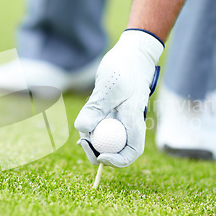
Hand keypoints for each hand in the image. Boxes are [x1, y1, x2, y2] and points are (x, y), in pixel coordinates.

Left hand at [74, 29, 163, 167]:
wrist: (130, 54)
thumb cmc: (124, 68)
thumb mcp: (109, 87)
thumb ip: (96, 108)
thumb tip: (82, 129)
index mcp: (134, 122)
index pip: (131, 152)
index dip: (117, 161)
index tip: (101, 155)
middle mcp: (127, 124)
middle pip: (114, 150)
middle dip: (97, 151)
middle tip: (82, 142)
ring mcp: (118, 119)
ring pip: (103, 139)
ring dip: (91, 137)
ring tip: (85, 121)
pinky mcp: (108, 113)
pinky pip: (98, 127)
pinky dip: (90, 127)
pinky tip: (85, 118)